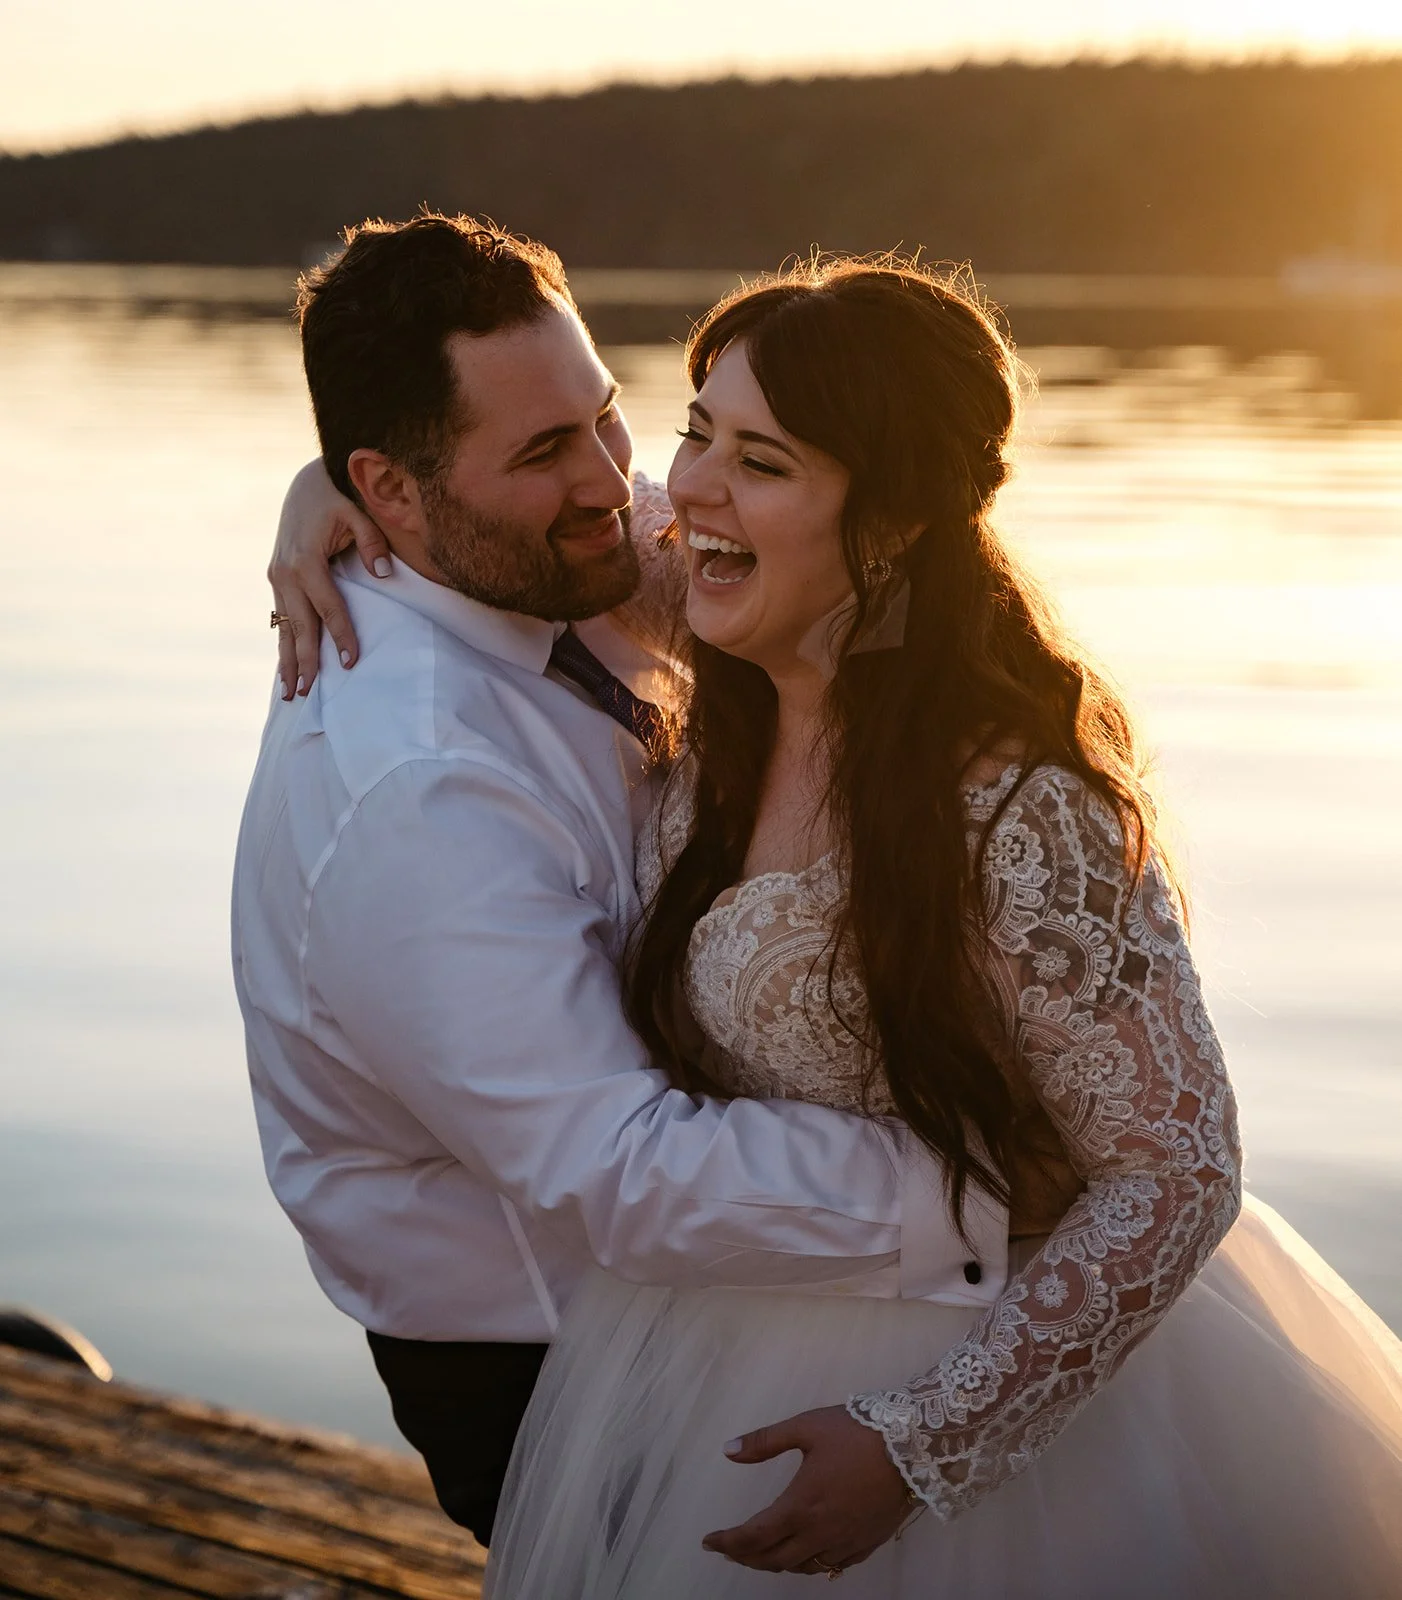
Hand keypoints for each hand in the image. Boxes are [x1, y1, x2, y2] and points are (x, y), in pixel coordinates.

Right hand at [268, 459, 391, 697]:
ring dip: (286, 659)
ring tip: (289, 691)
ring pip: (283, 626)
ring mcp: (277, 576)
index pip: (328, 608)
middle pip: (299, 626)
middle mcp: (285, 573)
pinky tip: (285, 664)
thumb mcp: (358, 513)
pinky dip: (283, 641)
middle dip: (303, 661)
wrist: (306, 483)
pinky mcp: (276, 578)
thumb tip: (385, 574)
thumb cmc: (337, 498)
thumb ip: (372, 543)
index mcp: (306, 561)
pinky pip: (280, 616)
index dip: (341, 635)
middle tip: (306, 692)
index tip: (350, 662)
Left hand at [701, 1405, 916, 1576]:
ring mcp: (845, 1543)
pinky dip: (809, 1563)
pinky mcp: (866, 1545)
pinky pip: (830, 1565)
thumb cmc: (855, 1431)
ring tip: (761, 1550)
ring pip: (802, 1567)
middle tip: (729, 1547)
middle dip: (746, 1556)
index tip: (709, 1542)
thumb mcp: (805, 1427)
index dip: (728, 1542)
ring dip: (776, 1562)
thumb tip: (728, 1451)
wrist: (911, 1445)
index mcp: (800, 1506)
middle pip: (774, 1559)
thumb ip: (764, 1442)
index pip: (754, 1537)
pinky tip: (805, 1553)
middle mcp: (820, 1533)